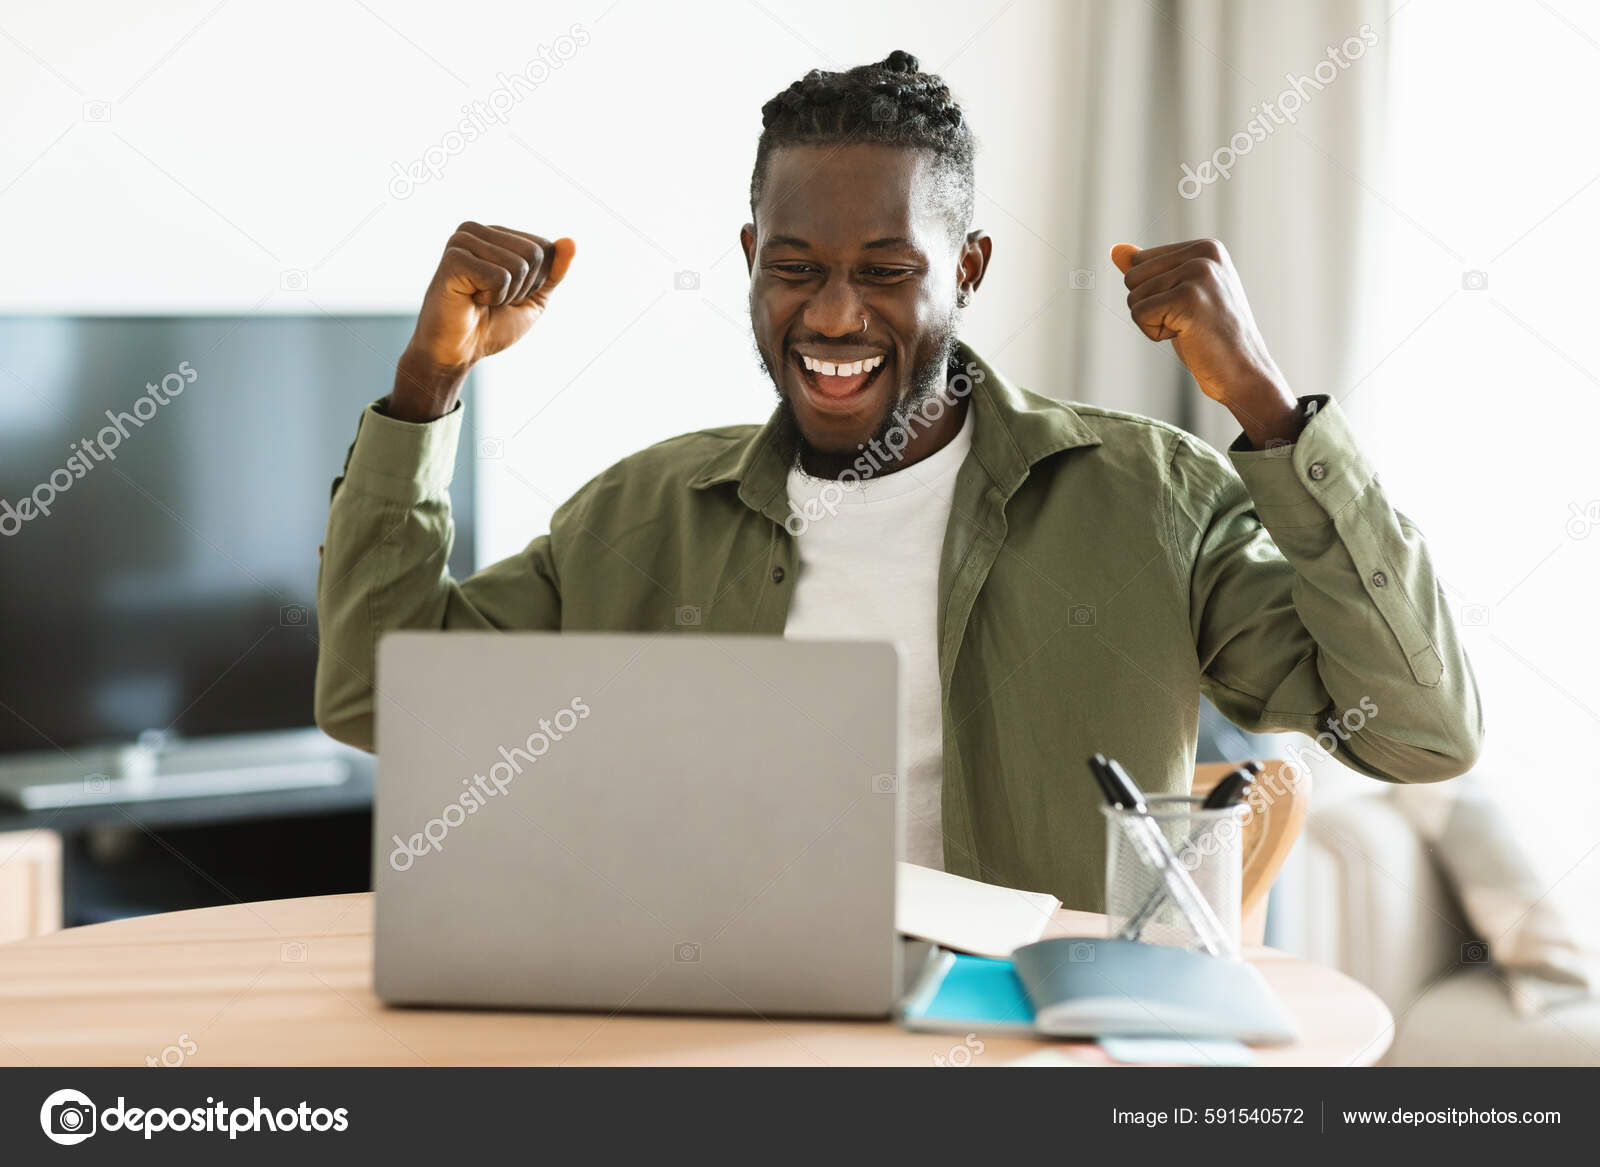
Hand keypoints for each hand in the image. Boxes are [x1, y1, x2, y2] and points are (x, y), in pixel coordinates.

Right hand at [391, 223, 576, 421]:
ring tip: (480, 299)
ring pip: (519, 265)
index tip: (508, 293)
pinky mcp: (454, 257)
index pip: (545, 247)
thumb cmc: (492, 324)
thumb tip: (571, 242)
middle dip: (523, 287)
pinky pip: (500, 277)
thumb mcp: (534, 297)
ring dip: (506, 294)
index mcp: (497, 234)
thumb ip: (554, 271)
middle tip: (493, 298)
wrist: (459, 352)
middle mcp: (478, 230)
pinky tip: (470, 299)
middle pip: (535, 253)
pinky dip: (492, 297)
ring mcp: (463, 241)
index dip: (537, 281)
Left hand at [1111, 238, 1300, 447]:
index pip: (1139, 262)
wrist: (1243, 372)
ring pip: (1133, 297)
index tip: (1187, 307)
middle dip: (1149, 307)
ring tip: (1189, 328)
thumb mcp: (1178, 296)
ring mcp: (1198, 273)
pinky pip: (1139, 314)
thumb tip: (1115, 250)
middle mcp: (1204, 253)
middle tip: (1187, 321)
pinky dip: (1155, 333)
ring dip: (1153, 322)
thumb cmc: (1210, 337)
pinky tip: (1186, 336)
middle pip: (1132, 277)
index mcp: (1205, 247)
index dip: (1152, 293)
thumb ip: (1150, 271)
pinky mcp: (1188, 297)